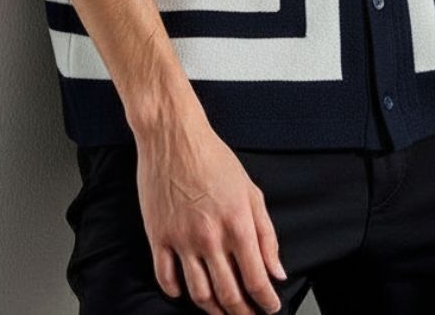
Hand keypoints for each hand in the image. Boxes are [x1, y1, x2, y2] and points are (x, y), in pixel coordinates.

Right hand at [135, 116, 285, 313]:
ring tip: (221, 311)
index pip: (256, 279)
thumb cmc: (214, 158)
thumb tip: (277, 271)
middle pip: (228, 294)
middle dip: (242, 313)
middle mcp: (210, 237)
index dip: (266, 302)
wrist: (174, 137)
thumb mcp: (250, 190)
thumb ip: (267, 234)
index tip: (270, 308)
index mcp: (237, 224)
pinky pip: (166, 279)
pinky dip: (176, 293)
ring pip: (198, 294)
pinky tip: (185, 292)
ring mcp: (181, 239)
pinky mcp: (158, 237)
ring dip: (213, 309)